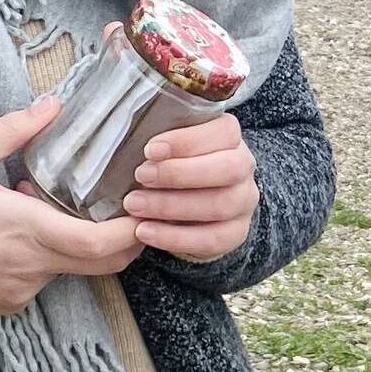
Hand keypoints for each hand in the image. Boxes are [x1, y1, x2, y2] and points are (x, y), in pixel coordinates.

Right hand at [0, 98, 145, 319]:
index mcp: (29, 230)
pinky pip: (43, 279)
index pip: (102, 244)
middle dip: (124, 240)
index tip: (145, 209)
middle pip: (103, 262)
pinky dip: (45, 257)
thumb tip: (52, 104)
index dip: (133, 231)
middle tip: (128, 210)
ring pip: (70, 268)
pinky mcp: (10, 304)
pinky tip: (16, 234)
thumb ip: (12, 131)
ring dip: (72, 242)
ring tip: (41, 207)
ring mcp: (23, 290)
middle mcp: (34, 266)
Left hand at [122, 113, 258, 262]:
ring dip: (172, 207)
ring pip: (220, 205)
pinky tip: (145, 232)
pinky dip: (176, 238)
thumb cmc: (171, 163)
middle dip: (179, 174)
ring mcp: (243, 202)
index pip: (223, 132)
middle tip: (140, 177)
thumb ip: (159, 140)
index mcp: (230, 137)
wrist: (190, 202)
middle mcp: (244, 167)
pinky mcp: (236, 232)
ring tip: (134, 206)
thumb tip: (125, 135)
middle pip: (228, 169)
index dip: (187, 141)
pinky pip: (213, 239)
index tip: (149, 150)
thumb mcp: (167, 144)